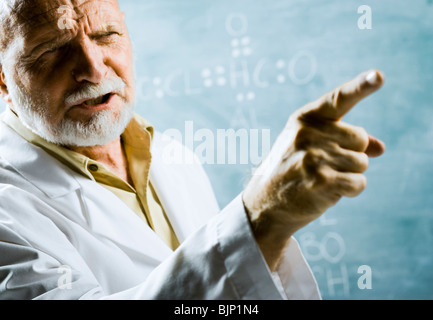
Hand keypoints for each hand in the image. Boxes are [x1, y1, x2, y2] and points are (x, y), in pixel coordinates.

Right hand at [243, 70, 385, 270]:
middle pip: (361, 139)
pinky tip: (327, 191)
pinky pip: (359, 182)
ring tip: (321, 178)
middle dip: (351, 154)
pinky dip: (350, 190)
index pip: (338, 98)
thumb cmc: (292, 170)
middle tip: (324, 165)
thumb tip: (380, 148)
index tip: (378, 75)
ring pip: (362, 162)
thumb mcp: (311, 146)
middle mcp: (309, 134)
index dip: (361, 86)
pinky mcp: (322, 181)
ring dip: (349, 174)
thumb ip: (345, 141)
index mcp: (305, 119)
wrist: (265, 202)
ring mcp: (314, 157)